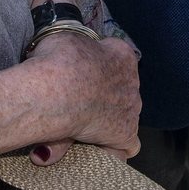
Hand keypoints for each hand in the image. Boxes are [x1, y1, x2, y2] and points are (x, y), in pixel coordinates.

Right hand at [27, 30, 140, 163]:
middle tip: (76, 100)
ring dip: (105, 120)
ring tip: (79, 127)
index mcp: (121, 54)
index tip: (79, 72)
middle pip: (120, 87)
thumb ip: (68, 48)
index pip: (116, 56)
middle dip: (102, 94)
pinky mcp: (126, 134)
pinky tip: (94, 149)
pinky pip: (127, 146)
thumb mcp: (60, 40)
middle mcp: (131, 80)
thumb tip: (60, 53)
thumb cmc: (57, 60)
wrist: (57, 89)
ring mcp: (131, 109)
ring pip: (123, 115)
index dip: (97, 65)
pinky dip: (113, 149)